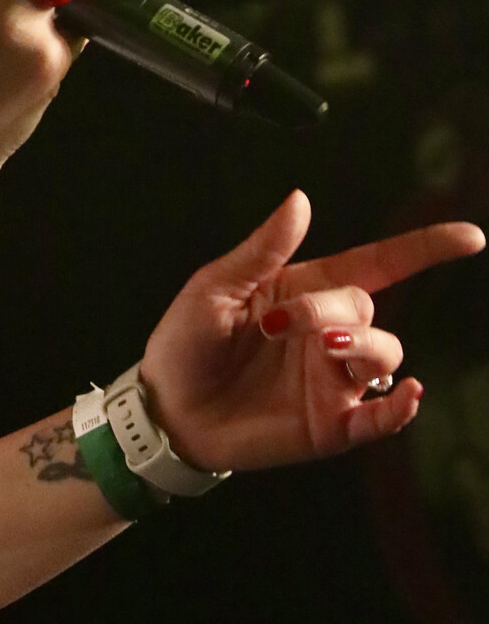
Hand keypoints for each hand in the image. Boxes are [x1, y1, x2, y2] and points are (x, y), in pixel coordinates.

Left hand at [139, 190, 484, 472]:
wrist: (165, 409)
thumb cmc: (187, 342)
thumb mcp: (215, 287)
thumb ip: (263, 248)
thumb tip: (300, 199)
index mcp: (306, 292)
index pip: (380, 263)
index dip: (425, 248)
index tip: (470, 237)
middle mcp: (329, 334)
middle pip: (366, 308)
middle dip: (331, 311)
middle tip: (277, 325)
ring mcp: (334, 380)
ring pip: (383, 353)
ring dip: (363, 345)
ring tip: (321, 348)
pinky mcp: (331, 425)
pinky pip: (382, 418)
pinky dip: (400, 409)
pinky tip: (407, 395)